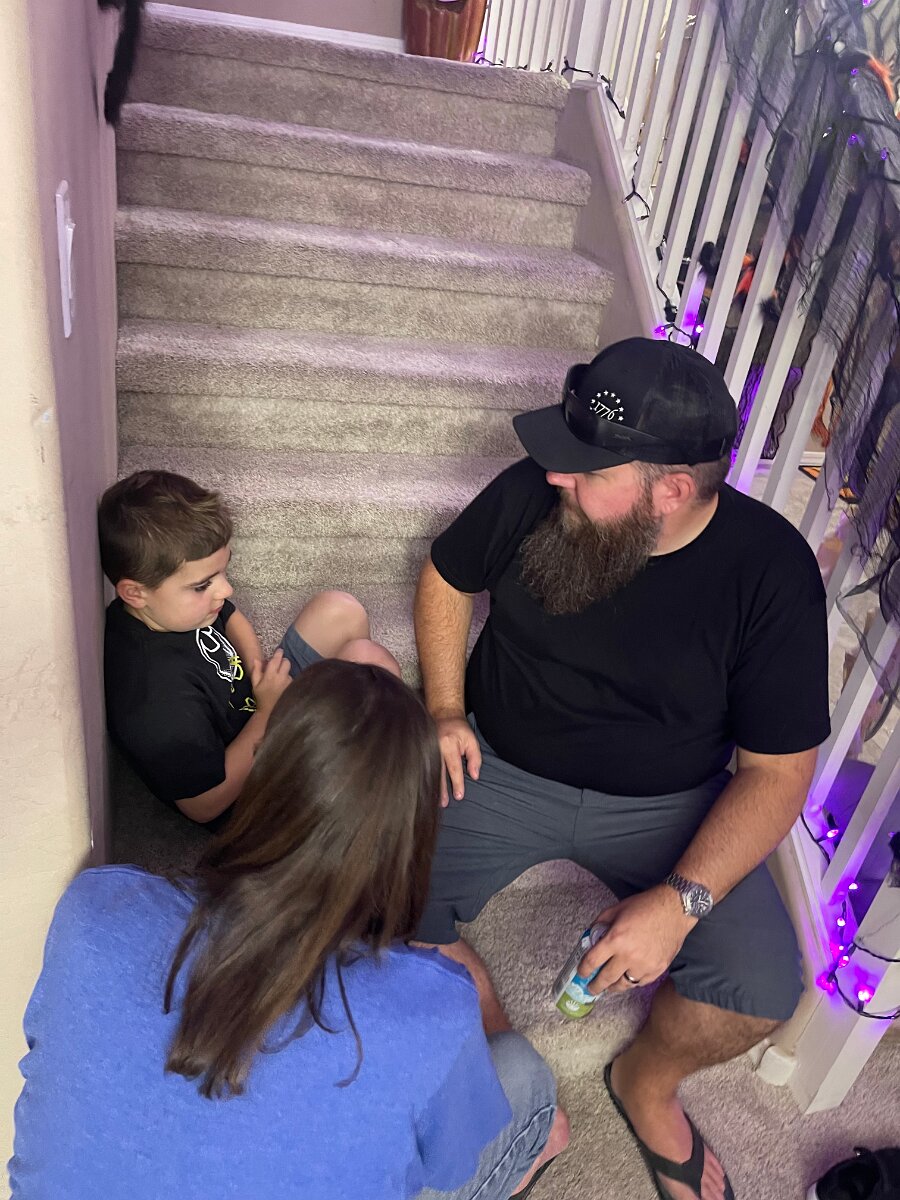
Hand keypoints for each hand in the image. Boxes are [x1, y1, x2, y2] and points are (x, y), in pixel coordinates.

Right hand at [251, 648, 292, 713]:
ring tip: (280, 677)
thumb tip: (257, 659)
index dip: (278, 653)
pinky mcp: (293, 687)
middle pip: (286, 662)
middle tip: (279, 663)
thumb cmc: (261, 698)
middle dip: (283, 661)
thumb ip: (256, 671)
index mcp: (270, 675)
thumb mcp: (255, 685)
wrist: (270, 711)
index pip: (276, 660)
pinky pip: (292, 679)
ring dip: (285, 671)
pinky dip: (288, 679)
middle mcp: (281, 677)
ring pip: (289, 671)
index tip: (279, 650)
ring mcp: (288, 683)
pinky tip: (284, 684)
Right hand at [434, 716, 481, 805]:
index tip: (459, 796)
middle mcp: (436, 748)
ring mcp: (427, 749)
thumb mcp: (472, 741)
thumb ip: (474, 758)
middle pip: (439, 773)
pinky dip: (427, 777)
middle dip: (442, 790)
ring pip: (430, 771)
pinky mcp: (423, 750)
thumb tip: (474, 776)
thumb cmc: (459, 729)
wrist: (443, 714)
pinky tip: (428, 787)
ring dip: (433, 786)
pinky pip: (425, 766)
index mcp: (449, 745)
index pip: (454, 768)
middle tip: (444, 803)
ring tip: (435, 799)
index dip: (457, 783)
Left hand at [579, 886, 696, 995]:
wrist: (674, 909)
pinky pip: (640, 983)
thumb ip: (600, 924)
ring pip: (624, 984)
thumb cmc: (644, 906)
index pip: (593, 961)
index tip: (581, 973)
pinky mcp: (658, 969)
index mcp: (615, 939)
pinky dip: (631, 983)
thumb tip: (590, 938)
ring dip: (613, 987)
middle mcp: (629, 956)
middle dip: (595, 985)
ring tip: (608, 986)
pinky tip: (627, 980)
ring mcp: (644, 965)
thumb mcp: (615, 909)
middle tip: (590, 988)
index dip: (583, 969)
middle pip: (606, 978)